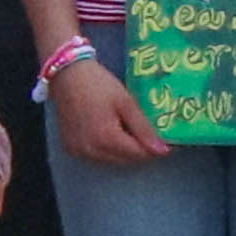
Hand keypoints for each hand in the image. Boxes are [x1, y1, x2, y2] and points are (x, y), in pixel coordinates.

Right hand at [48, 55, 162, 173]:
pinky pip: (96, 157)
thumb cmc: (98, 84)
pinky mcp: (70, 148)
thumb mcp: (126, 102)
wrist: (66, 74)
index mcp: (106, 139)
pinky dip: (107, 151)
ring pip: (111, 161)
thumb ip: (144, 128)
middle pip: (125, 161)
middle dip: (141, 152)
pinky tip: (112, 135)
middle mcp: (91, 151)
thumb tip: (162, 150)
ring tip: (132, 134)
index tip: (169, 143)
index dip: (155, 150)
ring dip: (124, 153)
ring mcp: (79, 152)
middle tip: (151, 137)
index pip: (139, 155)